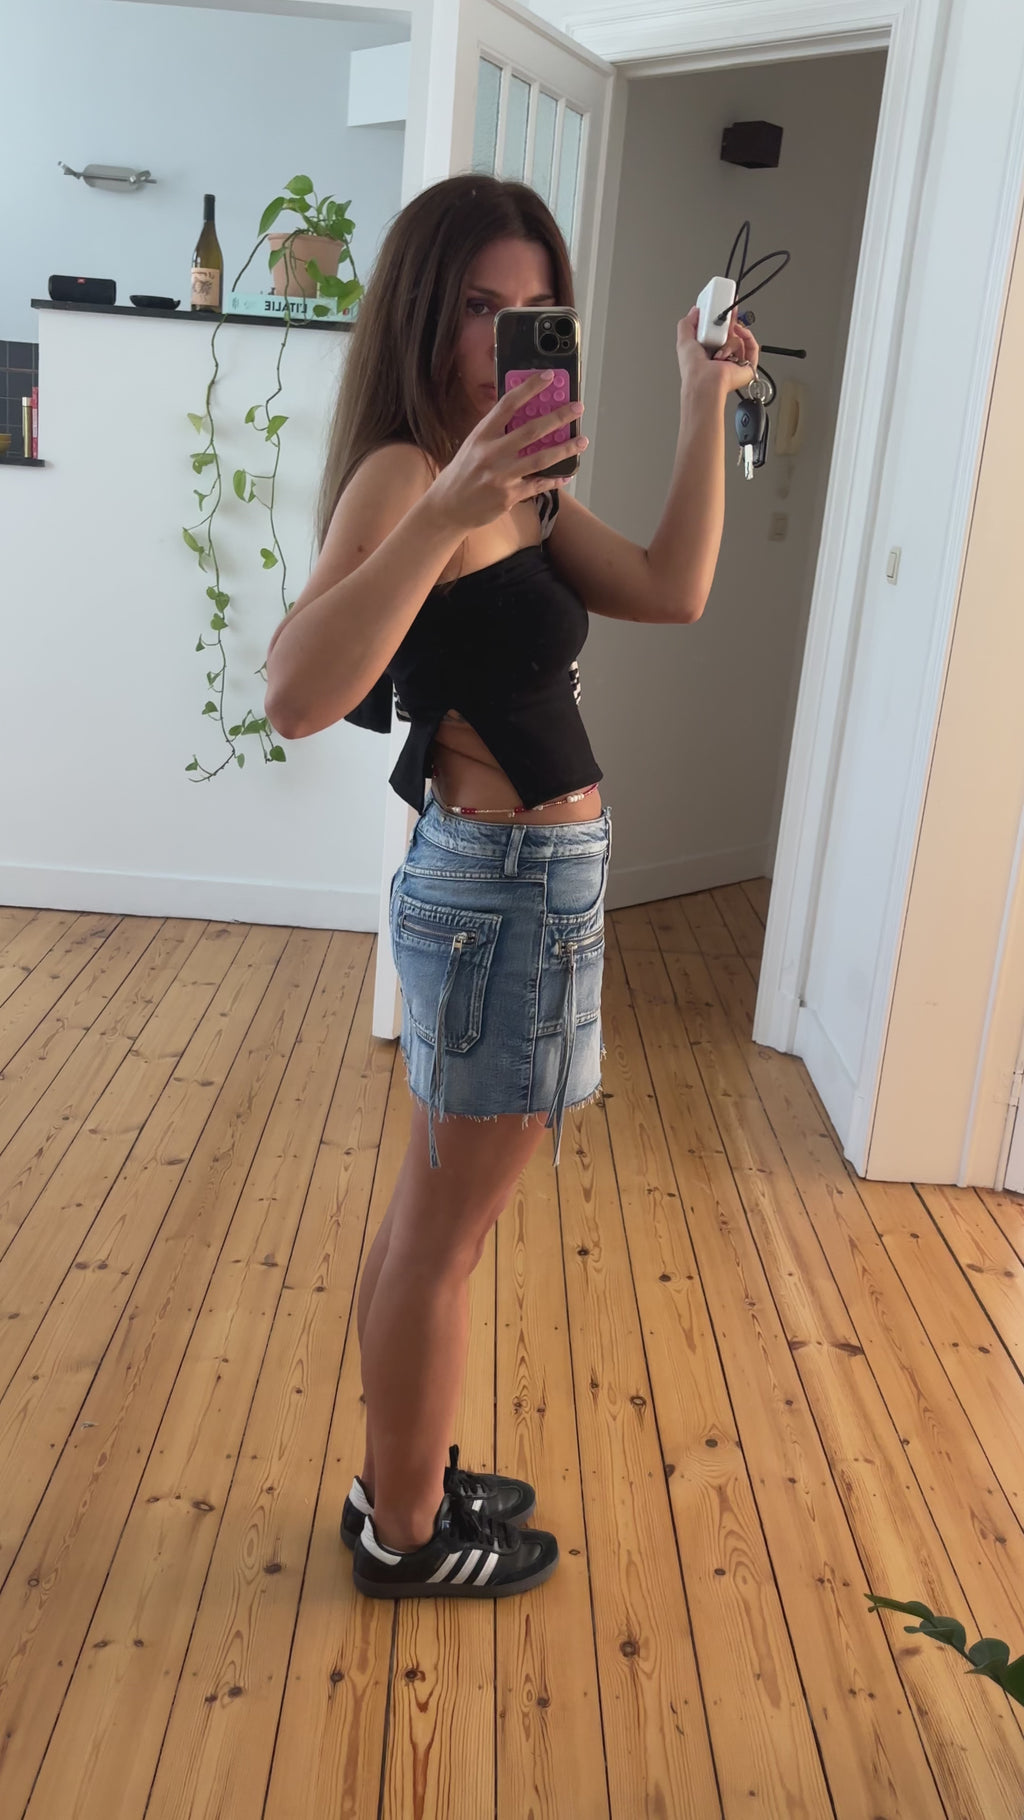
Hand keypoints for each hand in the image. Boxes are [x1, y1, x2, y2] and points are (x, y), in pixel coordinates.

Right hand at [428, 371, 587, 531]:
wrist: (448, 507)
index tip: (548, 377)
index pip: (508, 404)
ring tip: (582, 441)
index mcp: (482, 435)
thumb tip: (523, 414)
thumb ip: (496, 432)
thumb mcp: (473, 445)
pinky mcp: (508, 496)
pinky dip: (554, 479)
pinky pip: (538, 485)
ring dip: (565, 449)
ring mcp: (501, 476)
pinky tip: (567, 474)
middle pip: (531, 431)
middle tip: (577, 408)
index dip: (529, 388)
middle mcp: (491, 453)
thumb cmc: (463, 473)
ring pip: (540, 459)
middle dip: (558, 418)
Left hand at [676, 305, 759, 401]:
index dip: (720, 320)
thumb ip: (687, 323)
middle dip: (730, 322)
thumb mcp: (684, 341)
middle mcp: (721, 357)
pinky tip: (741, 335)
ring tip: (721, 349)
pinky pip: (753, 348)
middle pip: (731, 333)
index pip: (717, 332)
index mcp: (707, 353)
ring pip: (739, 339)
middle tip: (729, 312)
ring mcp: (734, 362)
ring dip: (730, 341)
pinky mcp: (747, 366)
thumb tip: (695, 311)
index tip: (722, 308)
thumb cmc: (694, 369)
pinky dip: (748, 339)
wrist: (705, 381)